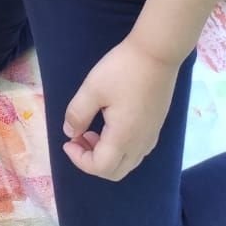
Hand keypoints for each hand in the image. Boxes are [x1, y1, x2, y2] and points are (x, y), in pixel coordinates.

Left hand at [61, 37, 179, 181]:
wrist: (157, 54)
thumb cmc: (122, 70)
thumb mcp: (92, 89)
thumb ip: (78, 114)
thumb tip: (69, 132)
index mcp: (123, 138)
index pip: (100, 167)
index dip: (79, 160)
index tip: (67, 141)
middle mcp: (140, 144)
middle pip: (115, 171)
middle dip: (92, 161)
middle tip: (78, 138)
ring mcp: (151, 136)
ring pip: (127, 162)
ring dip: (106, 154)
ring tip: (92, 130)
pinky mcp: (156, 126)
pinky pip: (136, 150)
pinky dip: (119, 148)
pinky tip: (110, 125)